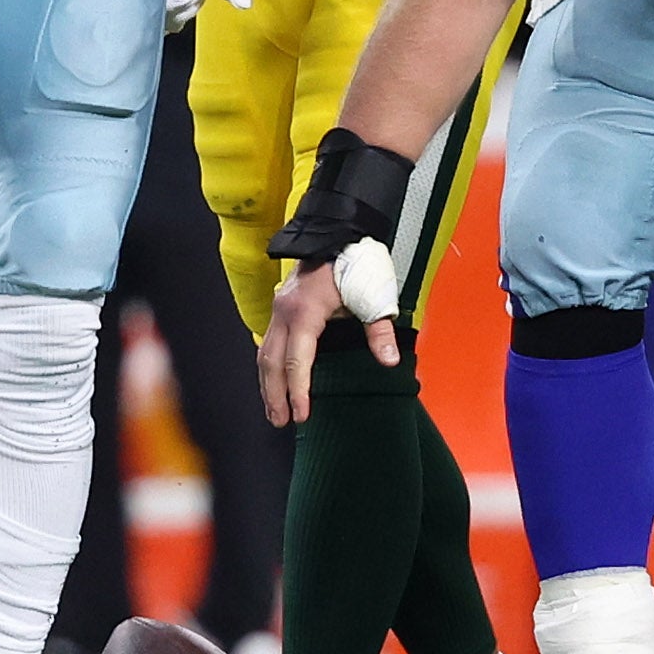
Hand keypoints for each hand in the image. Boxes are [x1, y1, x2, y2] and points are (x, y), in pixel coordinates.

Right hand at [258, 259, 400, 427]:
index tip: (302, 415)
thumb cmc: (356, 261)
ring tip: (273, 411)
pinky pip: (268, 342)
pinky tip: (272, 381)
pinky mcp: (281, 306)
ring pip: (264, 353)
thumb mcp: (373, 295)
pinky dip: (269, 366)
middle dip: (275, 395)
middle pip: (272, 362)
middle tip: (280, 422)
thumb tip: (388, 361)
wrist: (340, 231)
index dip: (298, 391)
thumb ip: (379, 330)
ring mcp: (279, 308)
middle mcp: (284, 311)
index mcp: (305, 311)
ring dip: (267, 384)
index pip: (296, 361)